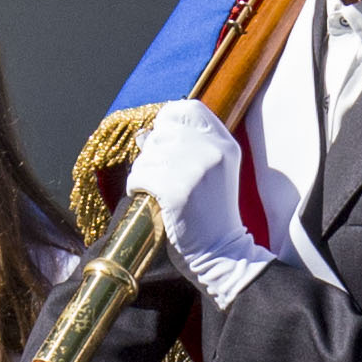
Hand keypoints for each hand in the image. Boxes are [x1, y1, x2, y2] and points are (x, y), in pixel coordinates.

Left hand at [122, 101, 267, 275]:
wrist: (222, 252)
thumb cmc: (211, 213)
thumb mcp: (211, 172)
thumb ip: (185, 148)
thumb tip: (143, 134)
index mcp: (224, 144)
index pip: (187, 108)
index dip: (169, 121)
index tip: (165, 143)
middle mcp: (212, 151)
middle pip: (161, 132)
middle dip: (153, 153)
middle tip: (162, 177)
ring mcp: (194, 171)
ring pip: (147, 155)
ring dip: (144, 173)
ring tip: (159, 192)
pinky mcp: (176, 191)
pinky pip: (140, 176)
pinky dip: (137, 188)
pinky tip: (151, 200)